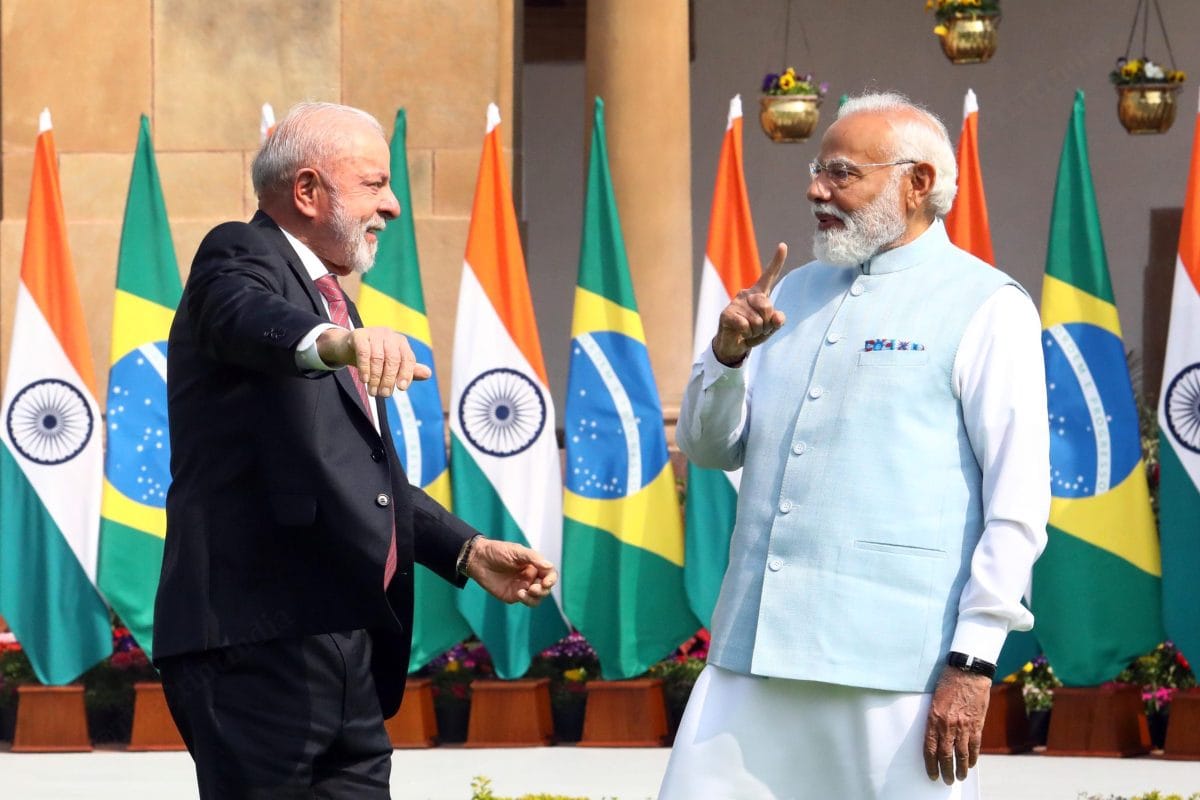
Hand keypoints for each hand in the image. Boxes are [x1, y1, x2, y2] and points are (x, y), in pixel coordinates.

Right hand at [316, 326, 431, 395]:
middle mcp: (390, 335)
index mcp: (401, 342)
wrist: (348, 347)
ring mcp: (374, 333)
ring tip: (373, 391)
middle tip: (384, 394)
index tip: (401, 389)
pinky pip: (364, 352)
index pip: (408, 358)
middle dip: (389, 379)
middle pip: (393, 359)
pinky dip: (365, 368)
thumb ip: (409, 370)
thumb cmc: (373, 358)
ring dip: (376, 378)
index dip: (406, 374)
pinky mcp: (359, 335)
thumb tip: (428, 374)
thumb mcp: (392, 365)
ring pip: (378, 357)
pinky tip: (364, 380)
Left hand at [465, 538, 557, 607]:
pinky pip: (526, 601)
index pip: (550, 574)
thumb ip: (533, 558)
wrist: (478, 559)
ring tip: (528, 591)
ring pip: (538, 597)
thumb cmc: (498, 551)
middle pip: (546, 587)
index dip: (551, 579)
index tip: (546, 582)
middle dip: (543, 589)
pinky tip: (519, 593)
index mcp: (534, 565)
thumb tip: (549, 566)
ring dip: (537, 596)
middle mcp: (531, 577)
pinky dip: (527, 600)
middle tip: (534, 588)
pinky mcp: (513, 595)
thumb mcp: (516, 551)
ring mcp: (523, 587)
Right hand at [711, 243, 788, 366]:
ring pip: (757, 320)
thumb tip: (777, 317)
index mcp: (759, 294)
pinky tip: (740, 333)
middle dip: (767, 323)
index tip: (783, 245)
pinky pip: (746, 326)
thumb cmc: (752, 332)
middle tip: (758, 329)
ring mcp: (735, 303)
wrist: (732, 345)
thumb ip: (778, 321)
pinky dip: (747, 334)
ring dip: (756, 332)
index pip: (769, 276)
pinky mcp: (726, 314)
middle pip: (767, 305)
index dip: (777, 261)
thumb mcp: (770, 328)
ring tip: (749, 332)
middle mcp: (747, 294)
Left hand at [923, 666, 991, 784]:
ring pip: (961, 753)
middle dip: (945, 770)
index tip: (931, 774)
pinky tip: (971, 764)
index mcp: (933, 718)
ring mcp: (963, 725)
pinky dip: (973, 757)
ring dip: (960, 768)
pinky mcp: (976, 723)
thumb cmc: (947, 681)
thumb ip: (935, 717)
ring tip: (959, 777)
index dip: (931, 764)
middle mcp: (947, 725)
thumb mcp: (934, 699)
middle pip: (946, 755)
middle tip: (946, 780)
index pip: (930, 748)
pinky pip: (975, 745)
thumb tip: (936, 734)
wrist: (967, 671)